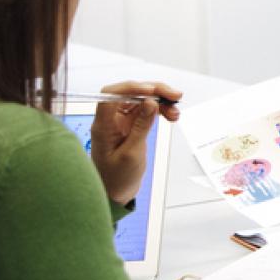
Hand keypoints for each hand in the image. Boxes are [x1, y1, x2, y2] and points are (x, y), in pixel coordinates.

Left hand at [88, 81, 180, 204]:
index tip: (152, 90)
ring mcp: (121, 121)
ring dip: (160, 101)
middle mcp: (111, 119)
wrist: (115, 192)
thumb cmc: (117, 177)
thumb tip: (150, 103)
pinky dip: (160, 110)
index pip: (111, 95)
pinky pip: (147, 110)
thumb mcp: (132, 153)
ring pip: (142, 100)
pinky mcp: (131, 125)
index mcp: (103, 126)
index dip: (131, 88)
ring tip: (176, 111)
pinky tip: (171, 115)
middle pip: (130, 93)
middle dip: (153, 91)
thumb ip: (141, 126)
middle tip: (174, 96)